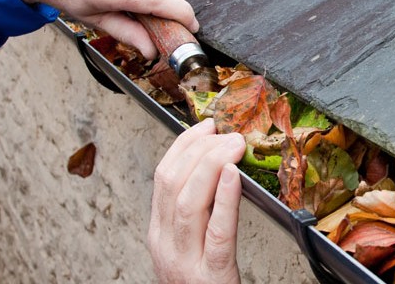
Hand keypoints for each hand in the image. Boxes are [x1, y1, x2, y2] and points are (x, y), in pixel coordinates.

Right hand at [148, 119, 244, 283]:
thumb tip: (219, 169)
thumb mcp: (190, 245)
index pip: (163, 178)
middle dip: (198, 149)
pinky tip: (234, 177)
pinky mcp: (211, 274)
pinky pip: (217, 232)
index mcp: (160, 234)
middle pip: (172, 184)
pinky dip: (225, 199)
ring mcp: (185, 260)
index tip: (205, 126)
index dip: (184, 145)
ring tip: (233, 145)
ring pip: (188, 202)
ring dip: (212, 165)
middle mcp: (166, 244)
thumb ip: (198, 212)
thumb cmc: (203, 283)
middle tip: (225, 133)